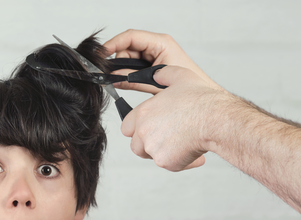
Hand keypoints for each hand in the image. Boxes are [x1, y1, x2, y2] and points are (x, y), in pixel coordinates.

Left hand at [103, 30, 230, 170]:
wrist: (216, 119)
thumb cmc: (201, 99)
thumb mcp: (180, 77)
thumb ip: (163, 75)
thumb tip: (156, 73)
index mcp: (143, 112)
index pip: (127, 126)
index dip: (138, 129)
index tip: (151, 129)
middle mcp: (144, 131)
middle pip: (135, 145)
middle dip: (148, 144)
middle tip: (165, 140)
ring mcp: (153, 148)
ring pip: (150, 156)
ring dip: (161, 153)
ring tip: (179, 146)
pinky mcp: (165, 162)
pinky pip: (169, 165)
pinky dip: (180, 162)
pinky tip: (195, 155)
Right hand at [104, 30, 220, 93]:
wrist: (199, 101)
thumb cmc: (185, 88)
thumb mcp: (154, 84)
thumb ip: (132, 80)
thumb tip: (113, 78)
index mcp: (160, 43)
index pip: (131, 37)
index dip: (113, 44)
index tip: (101, 54)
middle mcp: (156, 46)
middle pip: (127, 48)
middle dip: (117, 61)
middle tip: (110, 75)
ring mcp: (154, 54)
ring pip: (128, 58)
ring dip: (123, 70)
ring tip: (123, 82)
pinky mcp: (152, 64)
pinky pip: (133, 66)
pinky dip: (128, 74)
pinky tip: (128, 82)